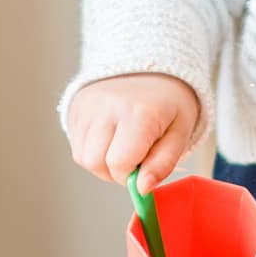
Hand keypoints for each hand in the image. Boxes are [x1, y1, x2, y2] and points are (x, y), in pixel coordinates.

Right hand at [66, 75, 200, 187]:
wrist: (151, 67)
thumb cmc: (169, 104)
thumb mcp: (180, 133)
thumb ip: (163, 163)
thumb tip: (142, 189)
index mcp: (138, 113)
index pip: (119, 164)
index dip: (130, 176)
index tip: (143, 167)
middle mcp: (108, 105)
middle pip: (96, 163)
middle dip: (115, 172)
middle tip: (133, 158)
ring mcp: (88, 104)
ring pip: (83, 157)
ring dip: (102, 163)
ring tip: (121, 146)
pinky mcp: (76, 106)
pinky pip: (76, 145)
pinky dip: (92, 151)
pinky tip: (109, 137)